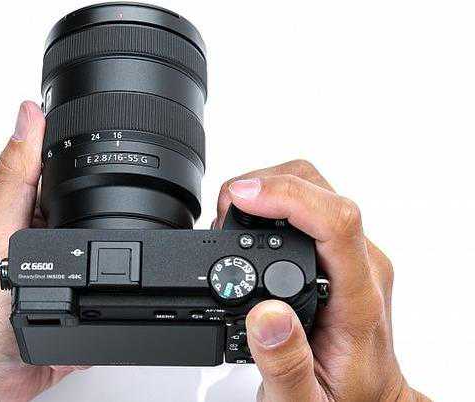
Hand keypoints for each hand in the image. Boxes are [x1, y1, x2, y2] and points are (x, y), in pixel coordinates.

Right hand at [215, 161, 429, 401]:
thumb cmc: (343, 399)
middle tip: (224, 214)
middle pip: (321, 190)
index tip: (241, 198)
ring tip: (230, 218)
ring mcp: (352, 256)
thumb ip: (285, 365)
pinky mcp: (339, 254)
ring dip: (267, 190)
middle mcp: (360, 267)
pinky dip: (272, 202)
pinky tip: (249, 222)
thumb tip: (265, 315)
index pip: (336, 221)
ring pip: (314, 188)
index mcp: (357, 298)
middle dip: (265, 186)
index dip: (286, 196)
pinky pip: (309, 205)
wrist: (367, 401)